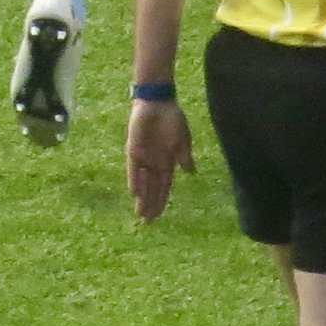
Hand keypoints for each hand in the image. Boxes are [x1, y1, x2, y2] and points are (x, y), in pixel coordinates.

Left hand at [127, 99, 195, 219]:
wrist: (158, 103)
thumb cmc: (173, 119)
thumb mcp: (183, 140)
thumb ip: (184, 157)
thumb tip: (191, 172)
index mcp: (167, 162)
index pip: (163, 187)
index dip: (161, 201)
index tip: (159, 216)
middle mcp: (153, 163)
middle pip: (152, 189)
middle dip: (150, 205)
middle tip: (147, 223)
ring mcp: (143, 158)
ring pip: (142, 183)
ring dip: (142, 197)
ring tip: (141, 213)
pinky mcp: (133, 150)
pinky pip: (133, 169)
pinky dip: (135, 180)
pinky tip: (135, 193)